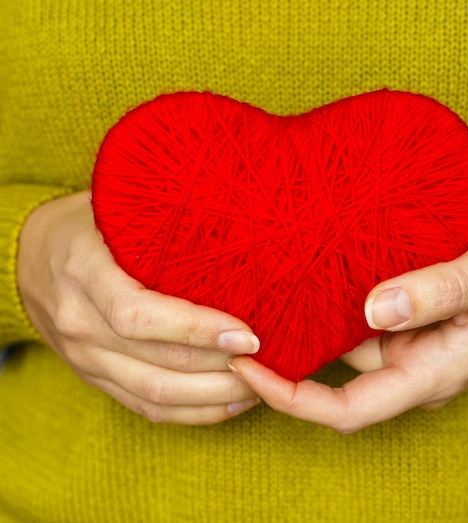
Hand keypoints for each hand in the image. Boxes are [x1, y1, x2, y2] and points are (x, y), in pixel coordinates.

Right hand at [17, 191, 260, 424]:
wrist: (27, 259)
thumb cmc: (88, 226)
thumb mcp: (114, 207)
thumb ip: (161, 216)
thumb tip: (235, 218)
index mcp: (84, 271)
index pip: (138, 314)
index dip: (195, 330)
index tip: (247, 333)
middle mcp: (79, 322)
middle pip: (157, 363)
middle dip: (221, 369)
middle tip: (269, 360)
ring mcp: (84, 357)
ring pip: (156, 394)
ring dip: (215, 397)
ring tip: (259, 384)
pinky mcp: (95, 377)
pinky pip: (146, 407)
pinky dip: (194, 413)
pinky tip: (232, 403)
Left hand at [229, 215, 467, 432]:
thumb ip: (439, 291)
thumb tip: (373, 308)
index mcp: (433, 372)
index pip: (349, 409)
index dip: (292, 398)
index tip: (247, 369)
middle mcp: (417, 367)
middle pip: (337, 381)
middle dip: (288, 364)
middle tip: (241, 325)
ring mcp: (416, 346)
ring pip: (349, 348)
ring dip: (311, 328)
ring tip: (268, 291)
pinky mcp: (417, 324)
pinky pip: (366, 324)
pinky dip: (337, 309)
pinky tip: (315, 278)